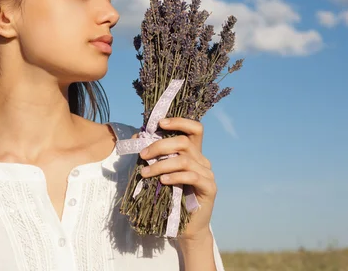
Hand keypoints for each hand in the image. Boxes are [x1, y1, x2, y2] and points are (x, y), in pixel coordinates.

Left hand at [136, 117, 215, 239]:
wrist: (185, 225)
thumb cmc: (171, 196)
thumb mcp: (161, 171)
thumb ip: (154, 155)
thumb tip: (137, 137)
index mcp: (193, 152)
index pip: (194, 129)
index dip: (179, 122)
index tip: (160, 123)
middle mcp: (202, 159)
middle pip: (184, 142)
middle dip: (160, 146)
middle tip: (142, 155)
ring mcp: (208, 173)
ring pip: (184, 160)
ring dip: (161, 164)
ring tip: (146, 173)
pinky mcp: (209, 188)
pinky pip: (192, 176)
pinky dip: (174, 177)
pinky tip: (163, 181)